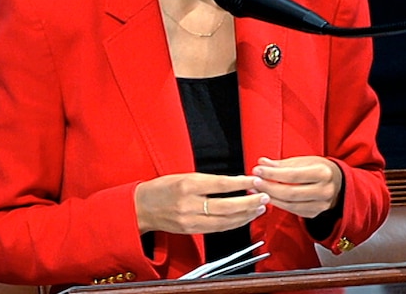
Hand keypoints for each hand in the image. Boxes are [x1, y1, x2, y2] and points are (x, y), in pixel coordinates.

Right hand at [134, 173, 267, 234]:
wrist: (141, 207)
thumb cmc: (162, 188)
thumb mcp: (184, 176)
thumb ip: (209, 180)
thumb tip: (236, 181)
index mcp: (188, 185)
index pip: (221, 184)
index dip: (241, 184)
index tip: (255, 181)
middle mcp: (189, 204)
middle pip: (226, 206)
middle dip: (249, 202)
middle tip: (264, 197)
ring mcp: (190, 220)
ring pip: (225, 221)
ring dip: (245, 215)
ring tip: (259, 208)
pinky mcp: (191, 230)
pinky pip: (217, 228)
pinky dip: (233, 223)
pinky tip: (244, 218)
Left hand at [251, 156, 341, 218]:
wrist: (339, 183)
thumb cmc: (320, 169)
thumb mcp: (305, 160)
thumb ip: (282, 164)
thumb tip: (263, 163)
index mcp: (322, 173)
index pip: (292, 175)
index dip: (272, 174)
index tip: (258, 170)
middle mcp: (324, 190)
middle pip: (290, 192)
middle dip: (268, 187)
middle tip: (254, 182)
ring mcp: (320, 205)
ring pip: (290, 204)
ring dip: (270, 197)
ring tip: (257, 190)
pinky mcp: (314, 213)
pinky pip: (292, 210)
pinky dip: (278, 204)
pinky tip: (268, 197)